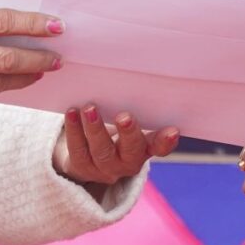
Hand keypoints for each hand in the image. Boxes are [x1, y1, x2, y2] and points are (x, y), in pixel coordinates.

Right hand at [0, 5, 61, 110]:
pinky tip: (8, 83)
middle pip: (8, 59)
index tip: (57, 26)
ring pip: (0, 83)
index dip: (34, 24)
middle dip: (39, 59)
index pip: (4, 22)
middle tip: (57, 58)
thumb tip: (9, 20)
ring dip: (25, 78)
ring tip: (40, 73)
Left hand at [52, 104, 178, 188]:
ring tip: (90, 108)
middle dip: (128, 133)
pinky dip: (74, 130)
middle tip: (124, 116)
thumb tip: (133, 76)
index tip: (173, 130)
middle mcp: (128, 162)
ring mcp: (105, 168)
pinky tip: (72, 112)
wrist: (85, 157)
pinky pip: (78, 150)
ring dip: (95, 129)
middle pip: (131, 150)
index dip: (166, 141)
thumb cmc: (114, 131)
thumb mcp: (128, 124)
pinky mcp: (83, 167)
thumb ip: (134, 108)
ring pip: (102, 151)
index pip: (159, 147)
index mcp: (144, 149)